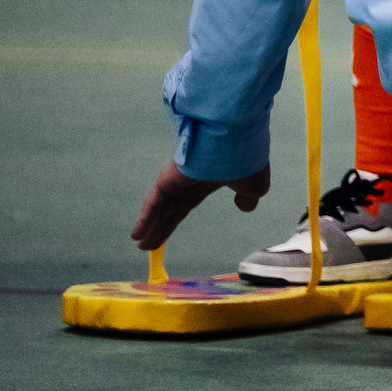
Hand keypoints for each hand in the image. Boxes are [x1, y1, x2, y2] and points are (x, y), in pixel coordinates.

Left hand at [132, 160, 270, 251]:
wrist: (237, 144)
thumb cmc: (248, 163)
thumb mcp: (254, 186)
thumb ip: (248, 197)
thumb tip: (246, 206)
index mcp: (207, 183)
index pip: (186, 206)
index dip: (175, 221)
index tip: (167, 233)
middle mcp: (188, 183)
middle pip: (170, 211)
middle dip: (160, 227)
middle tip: (149, 244)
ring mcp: (176, 181)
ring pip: (160, 209)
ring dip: (150, 228)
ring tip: (142, 246)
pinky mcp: (167, 180)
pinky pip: (153, 204)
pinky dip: (145, 219)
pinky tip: (137, 234)